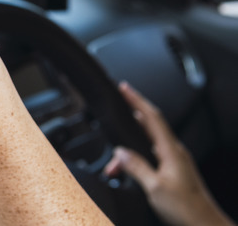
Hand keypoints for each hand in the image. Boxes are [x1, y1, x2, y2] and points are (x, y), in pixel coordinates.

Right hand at [103, 82, 233, 225]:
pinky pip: (151, 157)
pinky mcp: (174, 172)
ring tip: (113, 166)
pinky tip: (127, 171)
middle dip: (127, 125)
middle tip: (111, 124)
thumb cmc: (186, 209)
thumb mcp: (154, 187)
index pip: (152, 116)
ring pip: (147, 146)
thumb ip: (135, 166)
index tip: (124, 88)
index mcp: (171, 150)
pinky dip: (136, 160)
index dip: (137, 100)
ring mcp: (175, 162)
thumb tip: (120, 152)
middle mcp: (175, 153)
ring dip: (129, 151)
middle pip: (148, 127)